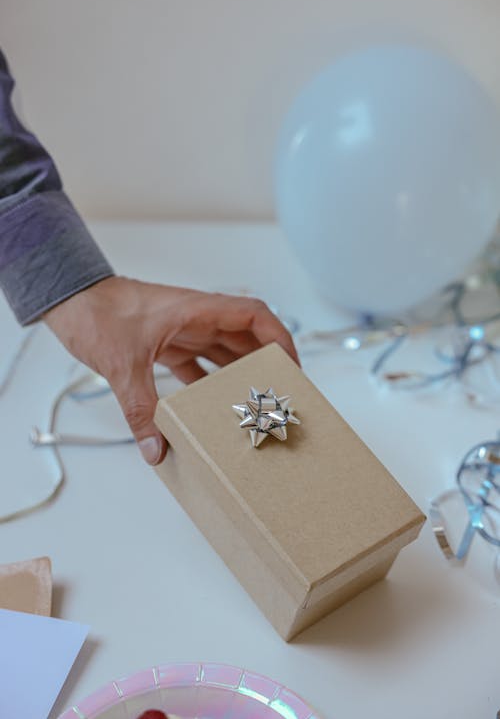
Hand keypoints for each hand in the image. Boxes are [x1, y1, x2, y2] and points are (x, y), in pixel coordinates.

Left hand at [43, 276, 299, 464]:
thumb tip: (156, 449)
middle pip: (246, 339)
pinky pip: (198, 366)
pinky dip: (206, 386)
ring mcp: (183, 331)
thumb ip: (140, 408)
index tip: (290, 367)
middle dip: (264, 366)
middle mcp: (197, 319)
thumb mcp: (122, 362)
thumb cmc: (97, 313)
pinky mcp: (167, 345)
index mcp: (197, 310)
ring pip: (224, 354)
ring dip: (238, 377)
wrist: (69, 299)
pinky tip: (209, 410)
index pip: (254, 315)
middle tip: (278, 397)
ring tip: (252, 408)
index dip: (278, 339)